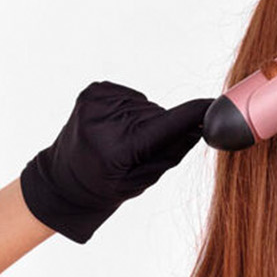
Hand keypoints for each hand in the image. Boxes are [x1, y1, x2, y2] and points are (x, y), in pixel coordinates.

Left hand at [20, 81, 212, 243]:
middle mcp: (105, 119)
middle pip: (159, 114)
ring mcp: (96, 101)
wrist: (63, 179)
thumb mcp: (143, 179)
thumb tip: (199, 125)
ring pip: (146, 105)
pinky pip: (131, 96)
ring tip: (124, 140)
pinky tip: (116, 127)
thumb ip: (172, 152)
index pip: (166, 124)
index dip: (193, 114)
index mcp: (117, 146)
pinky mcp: (93, 90)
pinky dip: (131, 110)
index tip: (214, 105)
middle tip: (142, 150)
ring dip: (145, 120)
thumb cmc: (105, 185)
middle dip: (162, 129)